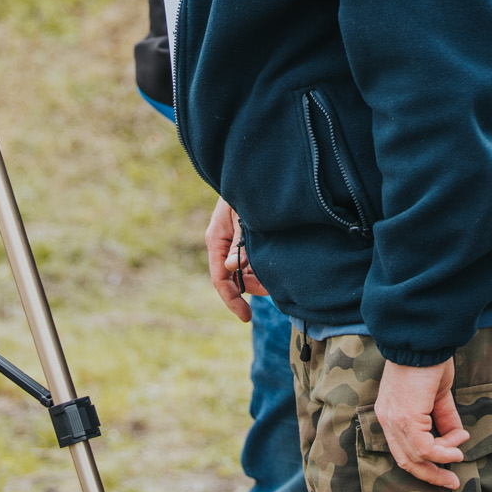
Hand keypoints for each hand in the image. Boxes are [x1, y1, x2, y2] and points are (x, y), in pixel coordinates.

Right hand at [203, 198, 265, 321]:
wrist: (256, 175)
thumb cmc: (245, 192)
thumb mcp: (242, 216)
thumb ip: (238, 243)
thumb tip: (230, 268)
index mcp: (216, 240)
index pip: (220, 279)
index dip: (232, 300)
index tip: (246, 317)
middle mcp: (223, 246)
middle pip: (234, 280)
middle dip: (252, 286)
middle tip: (272, 286)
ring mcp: (235, 245)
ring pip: (245, 273)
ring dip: (259, 277)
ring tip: (275, 268)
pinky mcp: (247, 241)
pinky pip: (253, 263)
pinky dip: (263, 267)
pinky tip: (275, 261)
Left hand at [374, 358, 468, 488]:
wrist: (423, 340)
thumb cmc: (429, 360)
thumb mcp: (437, 394)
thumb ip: (444, 417)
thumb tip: (457, 437)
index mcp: (390, 414)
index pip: (402, 450)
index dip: (424, 465)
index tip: (446, 470)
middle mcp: (387, 420)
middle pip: (406, 461)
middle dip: (431, 475)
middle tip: (452, 482)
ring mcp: (394, 420)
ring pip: (417, 457)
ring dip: (443, 460)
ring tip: (460, 453)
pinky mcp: (406, 418)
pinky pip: (425, 448)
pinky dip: (443, 452)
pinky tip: (458, 447)